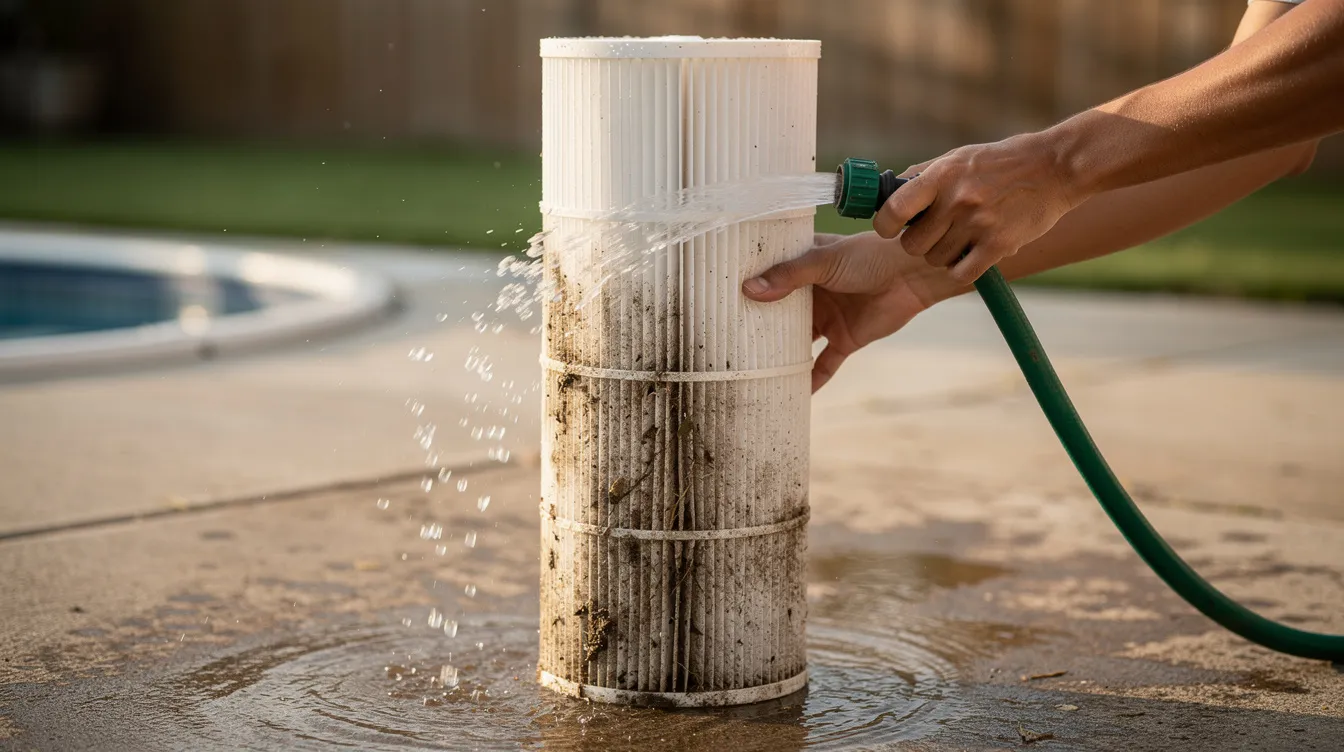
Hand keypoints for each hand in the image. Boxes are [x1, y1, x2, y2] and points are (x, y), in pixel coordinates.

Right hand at [742, 232, 956, 391]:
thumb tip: (749, 290)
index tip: (718, 300)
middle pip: (779, 314)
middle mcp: (812, 293)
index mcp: (803, 266)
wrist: (914, 273)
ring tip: (750, 370)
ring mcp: (828, 318)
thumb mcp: (824, 261)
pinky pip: (824, 365)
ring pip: (797, 341)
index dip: (748, 287)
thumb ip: (788, 276)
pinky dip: (812, 379)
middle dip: (758, 326)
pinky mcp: (845, 340)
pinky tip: (793, 394)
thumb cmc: (869, 255)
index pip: (769, 277)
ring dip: (780, 354)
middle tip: (725, 341)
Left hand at [876, 132, 1086, 283]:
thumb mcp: (959, 157)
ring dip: (943, 255)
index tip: (890, 228)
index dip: (885, 225)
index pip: (893, 210)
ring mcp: (978, 223)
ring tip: (960, 238)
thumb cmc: (1002, 162)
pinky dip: (961, 269)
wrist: (1056, 167)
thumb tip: (887, 191)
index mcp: (942, 175)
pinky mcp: (999, 244)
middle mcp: (957, 200)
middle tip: (935, 233)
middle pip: (913, 244)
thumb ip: (924, 175)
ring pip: (936, 260)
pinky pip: (961, 273)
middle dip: (919, 243)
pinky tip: (970, 256)